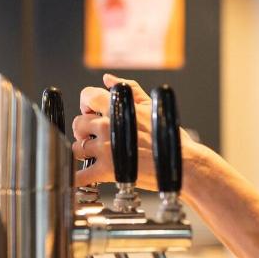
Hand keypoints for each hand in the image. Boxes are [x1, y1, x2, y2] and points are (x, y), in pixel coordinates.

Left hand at [72, 73, 191, 190]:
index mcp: (118, 108)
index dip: (86, 104)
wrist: (181, 163)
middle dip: (84, 130)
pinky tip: (80, 179)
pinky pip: (81, 176)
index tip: (92, 112)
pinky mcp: (108, 171)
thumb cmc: (169, 137)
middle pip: (78, 124)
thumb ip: (130, 89)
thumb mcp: (152, 106)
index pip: (87, 96)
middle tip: (95, 137)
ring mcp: (106, 149)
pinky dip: (77, 179)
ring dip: (82, 152)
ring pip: (77, 148)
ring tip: (95, 156)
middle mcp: (108, 126)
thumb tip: (108, 78)